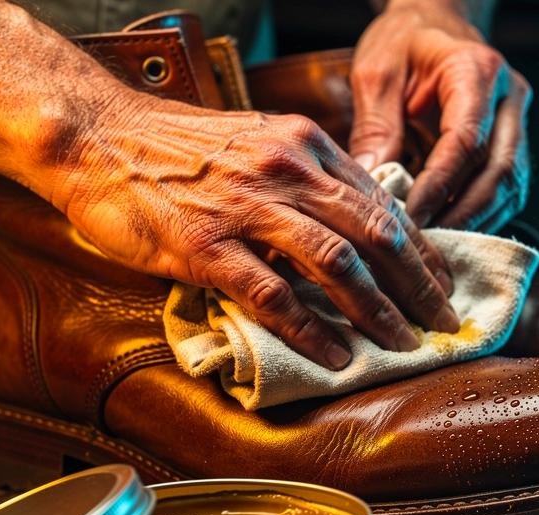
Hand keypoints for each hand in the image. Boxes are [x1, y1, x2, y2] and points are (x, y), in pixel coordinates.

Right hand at [50, 96, 458, 370]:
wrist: (95, 136)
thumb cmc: (176, 147)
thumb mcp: (257, 141)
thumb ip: (306, 176)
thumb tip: (354, 220)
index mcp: (305, 145)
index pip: (382, 202)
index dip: (420, 248)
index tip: (441, 281)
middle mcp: (287, 171)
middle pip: (375, 234)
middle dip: (418, 284)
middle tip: (443, 321)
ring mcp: (247, 208)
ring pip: (336, 265)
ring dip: (378, 311)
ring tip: (403, 344)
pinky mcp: (206, 246)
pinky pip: (273, 295)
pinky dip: (311, 330)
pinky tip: (335, 355)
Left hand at [349, 0, 530, 232]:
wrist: (433, 25)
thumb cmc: (403, 44)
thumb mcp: (377, 73)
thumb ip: (376, 125)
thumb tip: (374, 183)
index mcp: (477, 71)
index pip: (467, 140)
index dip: (441, 185)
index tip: (413, 217)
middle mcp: (509, 98)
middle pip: (500, 171)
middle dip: (465, 214)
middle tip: (429, 245)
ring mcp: (519, 123)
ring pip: (511, 186)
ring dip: (477, 222)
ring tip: (439, 246)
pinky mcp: (515, 144)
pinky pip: (508, 189)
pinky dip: (483, 216)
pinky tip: (453, 232)